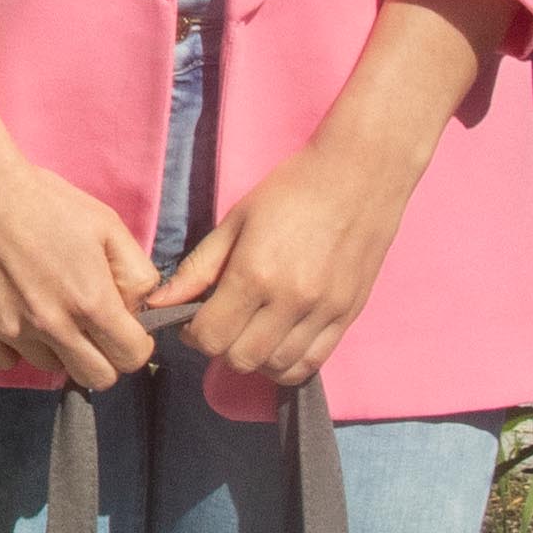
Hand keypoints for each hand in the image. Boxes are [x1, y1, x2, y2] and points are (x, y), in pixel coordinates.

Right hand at [0, 133, 161, 390]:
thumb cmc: (46, 202)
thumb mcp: (107, 225)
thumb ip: (137, 273)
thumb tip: (140, 310)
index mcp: (91, 300)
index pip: (131, 357)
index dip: (134, 344)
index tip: (124, 328)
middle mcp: (52, 326)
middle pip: (96, 378)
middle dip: (103, 356)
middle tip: (91, 327)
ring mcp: (11, 332)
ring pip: (50, 367)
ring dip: (56, 346)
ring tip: (44, 306)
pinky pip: (6, 361)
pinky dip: (15, 344)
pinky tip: (13, 310)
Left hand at [159, 0, 502, 387]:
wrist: (370, 163)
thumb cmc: (293, 181)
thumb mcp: (238, 215)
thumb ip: (200, 264)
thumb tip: (161, 300)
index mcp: (260, 271)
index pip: (210, 337)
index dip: (191, 332)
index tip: (190, 311)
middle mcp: (294, 298)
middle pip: (238, 362)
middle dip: (219, 349)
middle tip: (216, 319)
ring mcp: (326, 312)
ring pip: (276, 370)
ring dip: (254, 359)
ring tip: (248, 327)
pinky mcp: (349, 316)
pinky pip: (311, 365)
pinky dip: (289, 363)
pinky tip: (281, 337)